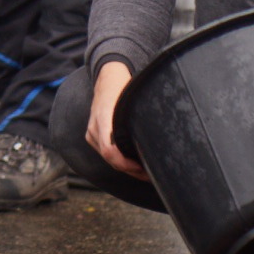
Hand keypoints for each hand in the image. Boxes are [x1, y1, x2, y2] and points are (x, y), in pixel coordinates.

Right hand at [85, 60, 148, 179]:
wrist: (108, 76)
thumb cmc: (123, 86)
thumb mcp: (133, 98)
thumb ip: (141, 117)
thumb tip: (161, 137)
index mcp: (104, 117)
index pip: (109, 151)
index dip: (126, 165)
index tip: (143, 169)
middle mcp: (94, 127)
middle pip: (110, 159)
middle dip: (131, 170)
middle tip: (152, 176)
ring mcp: (91, 132)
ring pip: (108, 158)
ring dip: (126, 167)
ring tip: (146, 172)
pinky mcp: (92, 135)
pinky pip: (106, 152)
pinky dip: (120, 160)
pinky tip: (135, 164)